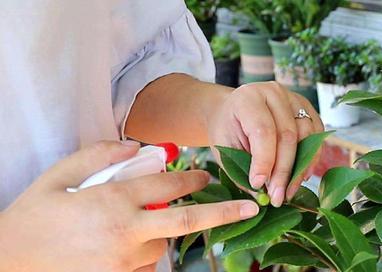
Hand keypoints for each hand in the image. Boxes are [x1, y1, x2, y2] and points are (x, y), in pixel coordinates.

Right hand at [0, 141, 258, 271]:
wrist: (11, 262)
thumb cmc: (34, 215)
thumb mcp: (59, 175)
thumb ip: (101, 156)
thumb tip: (138, 147)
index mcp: (113, 201)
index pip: (167, 184)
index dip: (192, 176)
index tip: (206, 173)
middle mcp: (126, 232)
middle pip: (184, 219)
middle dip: (222, 212)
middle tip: (249, 207)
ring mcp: (126, 261)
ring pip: (163, 242)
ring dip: (162, 230)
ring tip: (132, 223)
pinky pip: (147, 263)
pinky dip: (145, 250)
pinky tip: (120, 242)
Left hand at [207, 81, 323, 206]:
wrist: (233, 112)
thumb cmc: (227, 130)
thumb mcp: (224, 148)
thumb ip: (240, 169)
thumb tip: (260, 197)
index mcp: (248, 98)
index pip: (263, 131)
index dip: (264, 161)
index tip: (258, 186)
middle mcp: (274, 92)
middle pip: (288, 135)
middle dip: (284, 171)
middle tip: (277, 197)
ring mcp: (293, 98)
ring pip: (306, 136)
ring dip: (300, 168)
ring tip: (289, 191)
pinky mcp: (307, 108)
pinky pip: (316, 135)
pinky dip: (311, 158)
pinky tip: (301, 175)